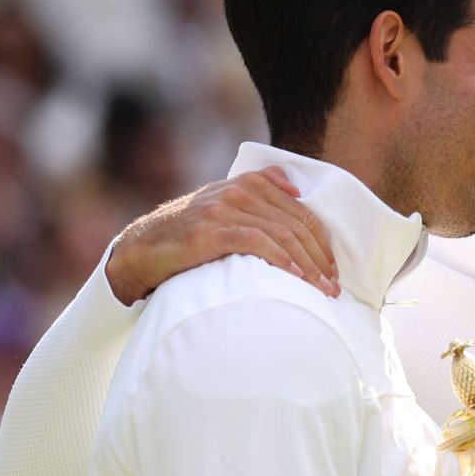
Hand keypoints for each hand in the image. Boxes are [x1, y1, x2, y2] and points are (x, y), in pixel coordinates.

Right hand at [105, 167, 337, 303]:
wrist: (140, 250)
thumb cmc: (187, 237)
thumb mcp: (222, 208)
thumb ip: (256, 196)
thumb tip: (295, 191)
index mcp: (248, 184)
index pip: (301, 211)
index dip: (323, 242)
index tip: (333, 270)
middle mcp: (238, 190)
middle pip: (296, 224)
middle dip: (321, 258)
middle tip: (334, 287)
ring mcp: (223, 208)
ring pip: (282, 233)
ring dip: (308, 265)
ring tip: (322, 291)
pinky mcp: (210, 230)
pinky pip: (257, 242)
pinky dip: (282, 260)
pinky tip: (296, 278)